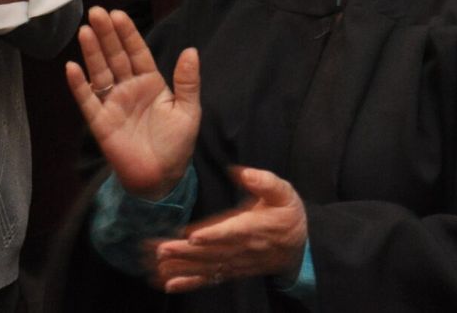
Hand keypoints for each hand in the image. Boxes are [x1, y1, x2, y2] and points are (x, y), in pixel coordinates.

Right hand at [65, 7, 200, 200]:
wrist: (161, 177)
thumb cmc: (177, 144)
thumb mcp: (189, 110)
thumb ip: (188, 81)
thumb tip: (191, 50)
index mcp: (152, 83)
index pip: (138, 52)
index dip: (128, 34)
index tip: (118, 14)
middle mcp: (129, 89)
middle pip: (116, 56)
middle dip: (106, 35)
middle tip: (96, 11)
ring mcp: (113, 104)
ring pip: (100, 72)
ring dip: (92, 52)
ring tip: (85, 30)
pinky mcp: (100, 122)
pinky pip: (87, 100)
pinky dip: (79, 85)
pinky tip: (72, 67)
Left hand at [151, 166, 307, 293]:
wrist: (299, 247)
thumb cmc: (288, 215)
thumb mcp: (284, 192)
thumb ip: (264, 182)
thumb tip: (240, 171)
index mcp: (254, 226)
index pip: (231, 232)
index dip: (213, 235)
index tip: (193, 236)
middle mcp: (242, 248)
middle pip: (211, 251)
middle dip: (185, 252)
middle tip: (162, 249)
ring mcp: (235, 262)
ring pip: (206, 266)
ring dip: (181, 267)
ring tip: (158, 264)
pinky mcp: (230, 271)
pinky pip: (209, 279)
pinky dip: (189, 283)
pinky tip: (170, 285)